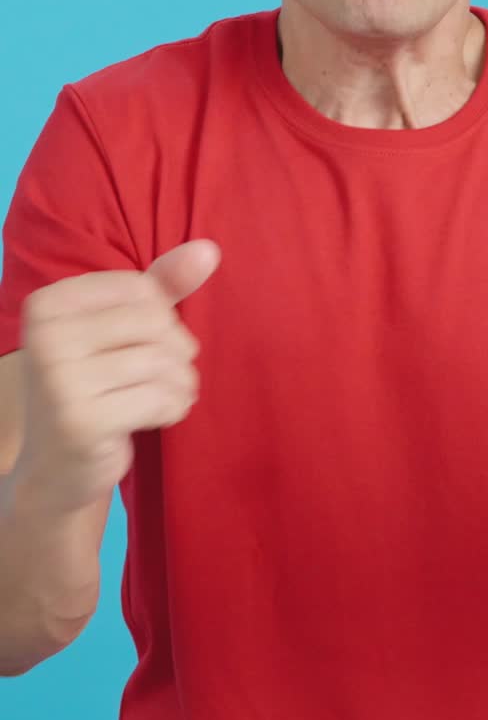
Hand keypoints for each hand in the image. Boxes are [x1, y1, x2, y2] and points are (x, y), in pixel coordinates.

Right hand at [15, 239, 220, 513]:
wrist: (57, 470)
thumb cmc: (97, 385)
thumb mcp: (123, 328)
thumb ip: (163, 284)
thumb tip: (210, 249)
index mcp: (47, 304)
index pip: (139, 289)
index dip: (162, 316)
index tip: (149, 342)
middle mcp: (44, 337)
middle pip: (152, 321)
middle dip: (177, 350)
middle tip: (169, 372)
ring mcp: (58, 381)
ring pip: (160, 361)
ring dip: (181, 381)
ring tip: (170, 394)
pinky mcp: (80, 421)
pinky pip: (158, 398)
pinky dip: (174, 406)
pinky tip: (162, 416)